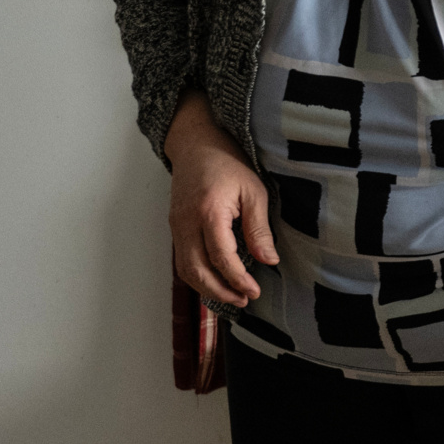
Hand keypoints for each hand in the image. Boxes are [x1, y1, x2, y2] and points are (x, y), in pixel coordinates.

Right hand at [167, 92, 275, 306]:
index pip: (221, 257)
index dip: (237, 278)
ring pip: (185, 270)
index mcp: (209, 212)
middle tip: (244, 300)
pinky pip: (182, 260)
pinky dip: (197, 276)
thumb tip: (269, 261)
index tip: (254, 291)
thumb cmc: (228, 163)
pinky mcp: (175, 227)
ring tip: (232, 296)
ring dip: (206, 288)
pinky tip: (215, 282)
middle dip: (220, 291)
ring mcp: (177, 226)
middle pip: (196, 270)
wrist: (197, 144)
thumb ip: (258, 228)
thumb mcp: (254, 191)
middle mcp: (187, 223)